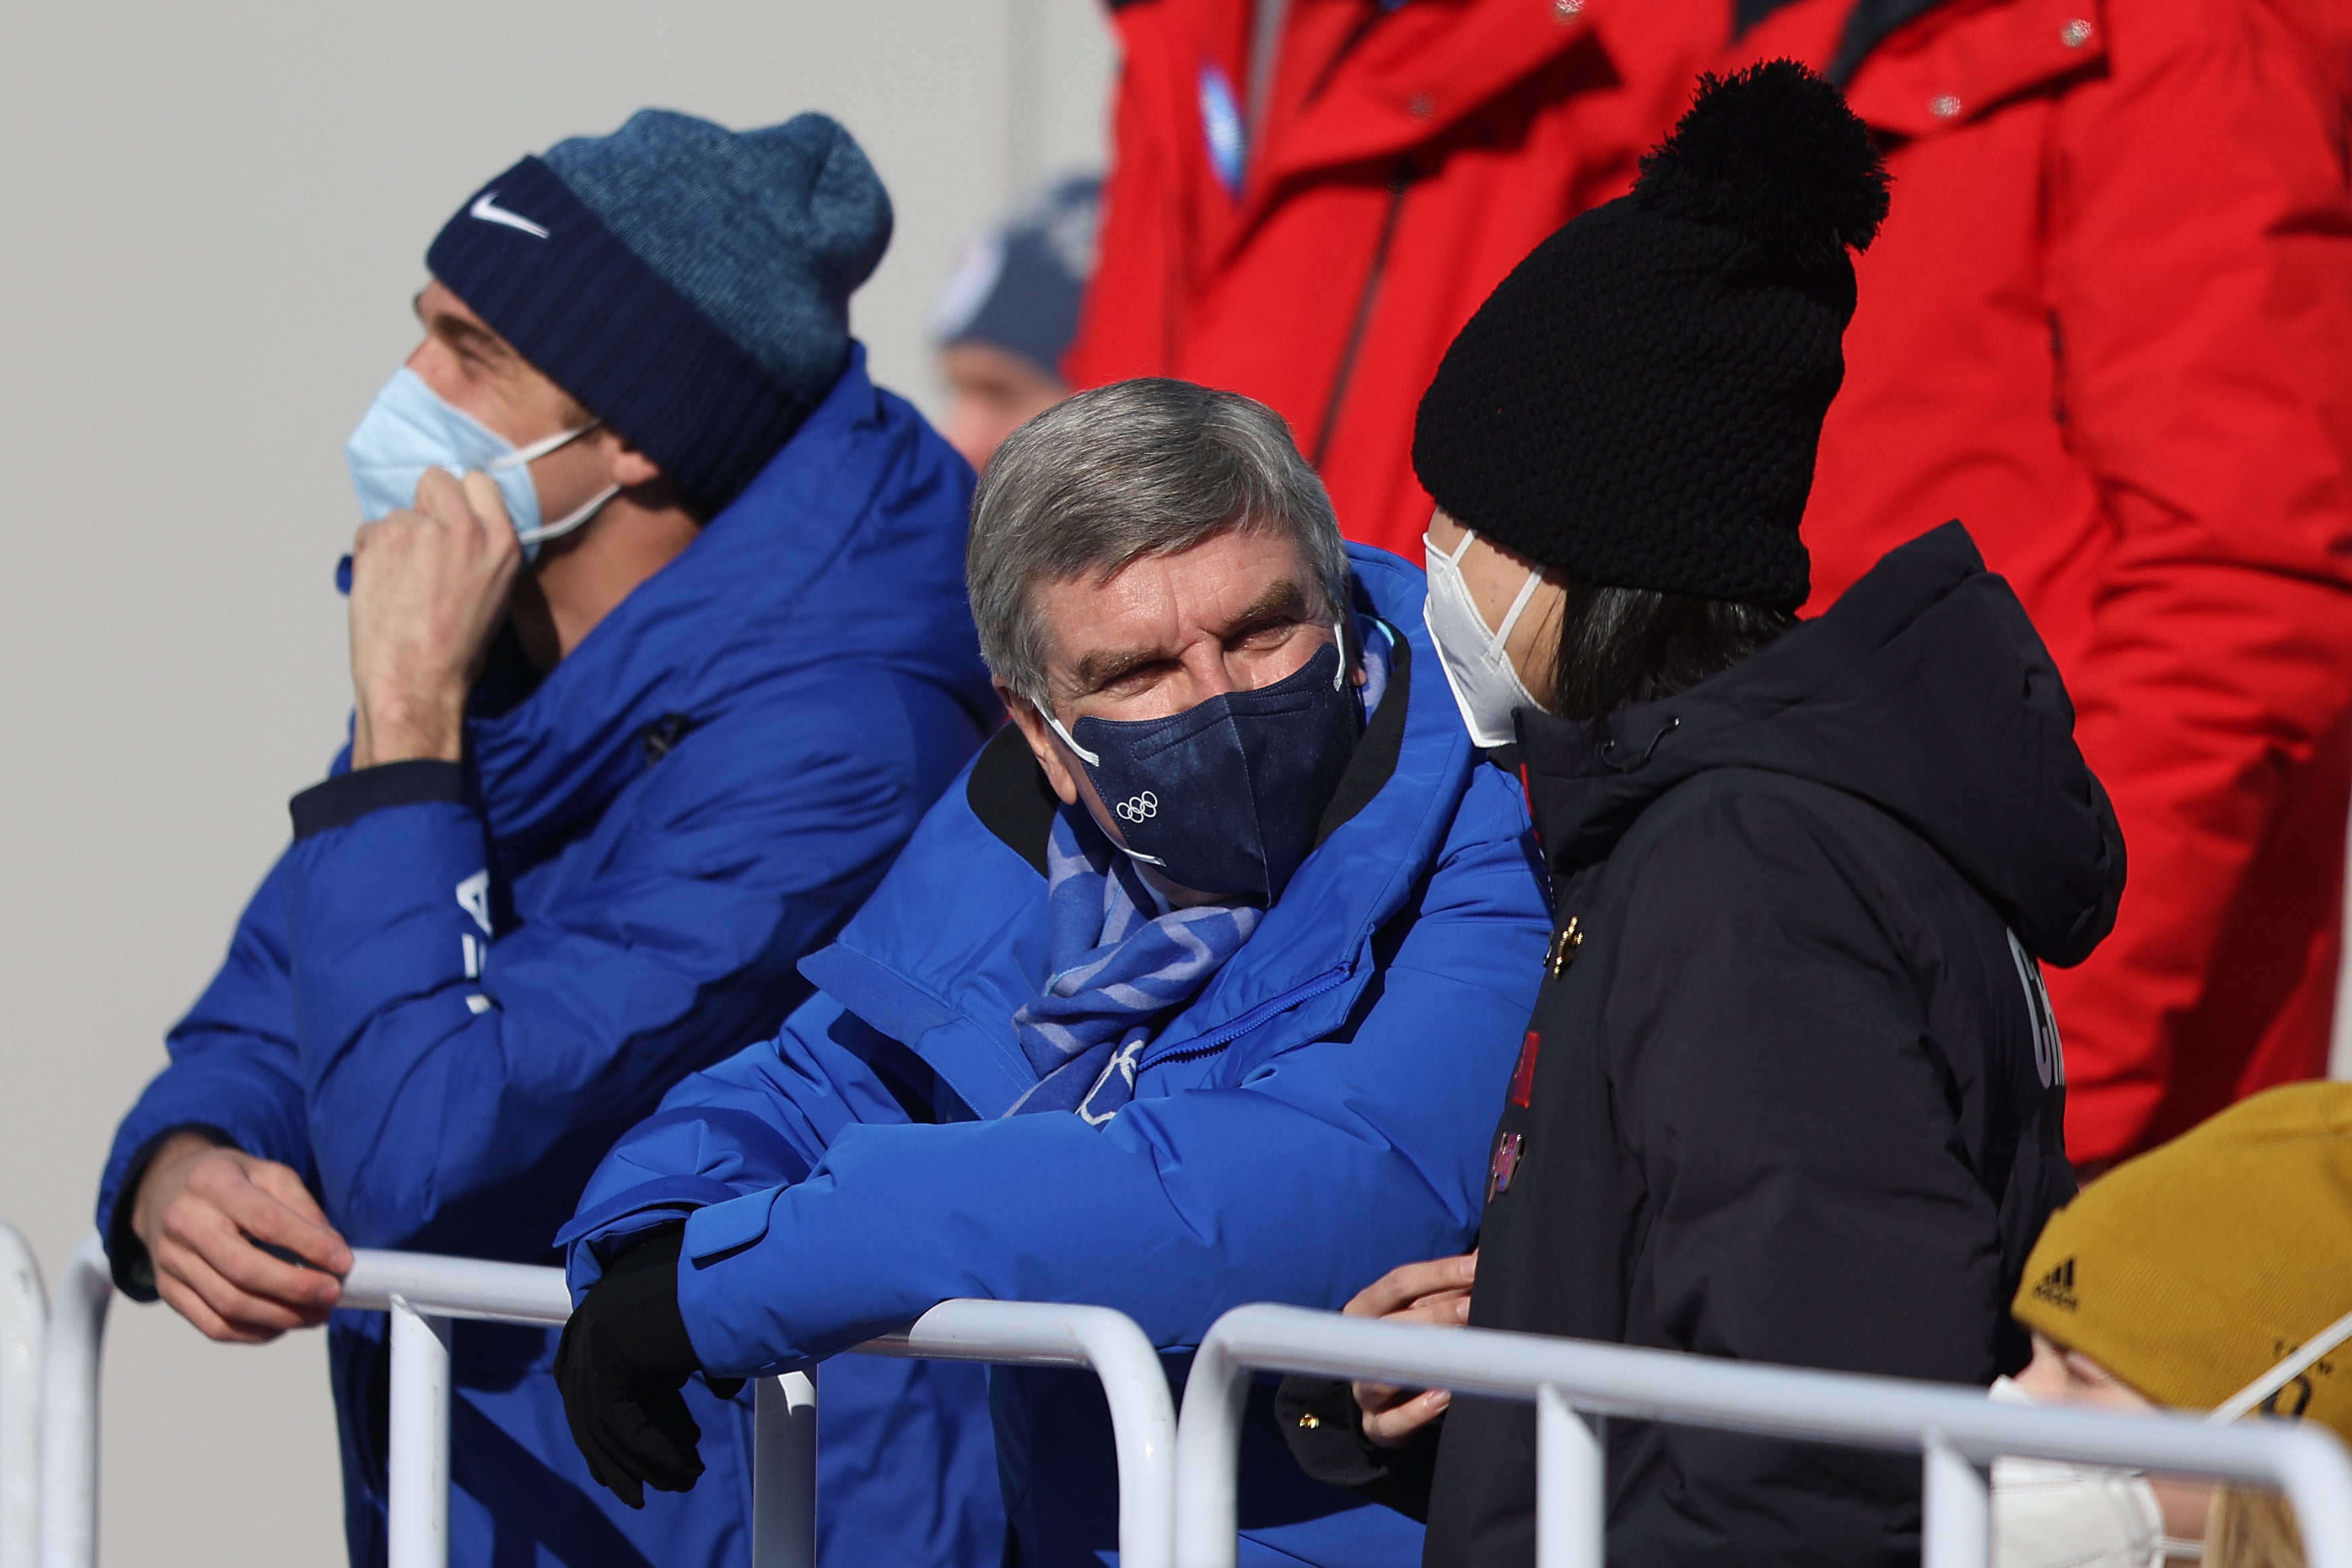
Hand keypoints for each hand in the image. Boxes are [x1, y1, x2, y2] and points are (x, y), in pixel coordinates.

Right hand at [130, 1133, 351, 1343]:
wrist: (165, 1190)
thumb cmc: (228, 1182)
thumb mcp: (268, 1174)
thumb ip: (302, 1207)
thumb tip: (333, 1250)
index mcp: (213, 1184)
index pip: (266, 1221)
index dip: (309, 1246)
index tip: (344, 1263)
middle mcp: (184, 1222)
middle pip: (244, 1270)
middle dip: (296, 1288)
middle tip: (332, 1295)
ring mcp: (170, 1260)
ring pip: (228, 1304)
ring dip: (280, 1316)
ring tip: (317, 1314)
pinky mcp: (167, 1290)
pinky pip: (212, 1325)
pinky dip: (253, 1332)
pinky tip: (282, 1324)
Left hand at [348, 469, 520, 767]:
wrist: (417, 679)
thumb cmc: (456, 649)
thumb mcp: (495, 592)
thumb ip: (481, 549)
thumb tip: (453, 522)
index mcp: (502, 542)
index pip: (478, 482)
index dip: (459, 498)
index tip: (450, 518)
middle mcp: (466, 528)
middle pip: (436, 479)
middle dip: (424, 503)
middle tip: (420, 544)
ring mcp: (422, 529)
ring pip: (398, 512)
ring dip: (394, 539)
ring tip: (401, 583)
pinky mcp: (383, 538)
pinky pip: (369, 530)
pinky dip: (371, 553)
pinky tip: (382, 587)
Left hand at [556, 1227, 726, 1508]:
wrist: (741, 1273)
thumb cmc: (732, 1295)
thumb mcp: (693, 1338)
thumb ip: (683, 1366)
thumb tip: (715, 1393)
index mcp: (606, 1310)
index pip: (599, 1387)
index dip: (624, 1433)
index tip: (657, 1460)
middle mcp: (591, 1321)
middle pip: (595, 1409)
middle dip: (628, 1455)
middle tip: (669, 1481)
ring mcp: (594, 1338)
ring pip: (605, 1425)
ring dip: (647, 1461)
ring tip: (686, 1479)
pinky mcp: (605, 1359)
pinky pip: (620, 1424)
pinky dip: (651, 1451)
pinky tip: (682, 1467)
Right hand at [1346, 1252, 1474, 1447]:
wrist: (1385, 1398)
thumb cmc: (1407, 1340)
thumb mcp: (1419, 1309)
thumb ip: (1445, 1288)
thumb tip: (1482, 1257)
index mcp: (1365, 1309)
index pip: (1399, 1283)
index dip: (1440, 1273)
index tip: (1476, 1267)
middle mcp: (1357, 1346)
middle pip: (1395, 1325)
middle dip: (1440, 1314)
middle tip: (1475, 1306)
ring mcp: (1363, 1387)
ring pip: (1384, 1374)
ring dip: (1424, 1362)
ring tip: (1461, 1353)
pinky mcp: (1376, 1425)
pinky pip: (1391, 1422)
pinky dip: (1417, 1411)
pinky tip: (1444, 1396)